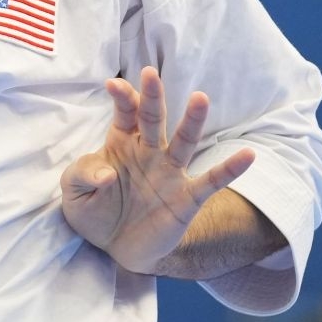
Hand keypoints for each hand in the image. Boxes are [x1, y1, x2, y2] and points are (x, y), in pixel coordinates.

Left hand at [58, 66, 255, 274]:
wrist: (116, 249)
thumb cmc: (94, 212)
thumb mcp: (73, 193)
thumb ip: (82, 175)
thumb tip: (106, 173)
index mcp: (121, 143)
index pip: (125, 114)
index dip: (121, 98)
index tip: (113, 84)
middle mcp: (148, 152)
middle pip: (153, 119)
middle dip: (152, 97)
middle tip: (150, 73)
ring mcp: (170, 173)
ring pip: (184, 141)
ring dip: (192, 121)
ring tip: (199, 98)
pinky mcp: (187, 198)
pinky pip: (211, 181)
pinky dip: (230, 169)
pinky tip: (248, 155)